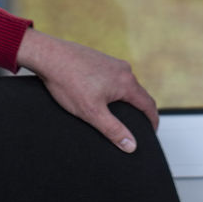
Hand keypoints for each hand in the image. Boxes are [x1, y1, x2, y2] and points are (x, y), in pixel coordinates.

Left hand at [15, 28, 158, 153]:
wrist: (49, 56)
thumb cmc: (68, 81)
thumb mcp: (91, 112)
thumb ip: (113, 130)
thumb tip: (131, 145)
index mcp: (126, 82)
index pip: (149, 104)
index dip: (152, 121)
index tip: (152, 132)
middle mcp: (123, 69)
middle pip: (138, 94)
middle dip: (138, 111)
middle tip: (134, 127)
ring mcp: (111, 62)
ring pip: (124, 85)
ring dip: (124, 100)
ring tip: (116, 115)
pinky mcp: (99, 59)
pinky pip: (113, 78)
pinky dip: (112, 90)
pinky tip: (99, 97)